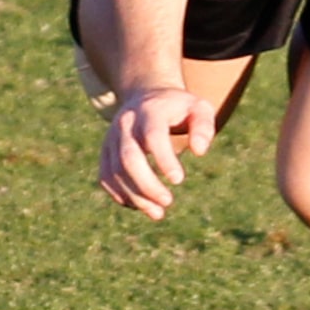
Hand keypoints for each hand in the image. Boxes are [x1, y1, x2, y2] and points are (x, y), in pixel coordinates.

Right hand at [98, 84, 216, 220]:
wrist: (145, 97)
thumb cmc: (179, 107)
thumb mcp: (199, 107)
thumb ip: (204, 126)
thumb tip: (199, 151)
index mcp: (150, 110)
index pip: (153, 136)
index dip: (164, 159)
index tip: (179, 180)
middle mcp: (125, 124)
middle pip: (128, 157)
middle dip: (146, 184)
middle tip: (168, 202)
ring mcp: (111, 138)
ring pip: (115, 171)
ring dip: (135, 196)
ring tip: (159, 213)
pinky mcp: (105, 152)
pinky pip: (106, 177)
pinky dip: (121, 195)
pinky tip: (141, 206)